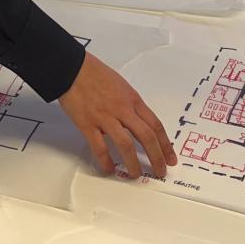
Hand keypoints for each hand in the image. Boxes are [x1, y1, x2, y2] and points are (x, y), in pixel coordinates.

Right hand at [59, 51, 176, 178]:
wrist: (73, 69)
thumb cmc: (96, 74)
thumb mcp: (122, 86)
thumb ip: (130, 105)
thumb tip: (136, 123)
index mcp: (133, 100)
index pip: (155, 125)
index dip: (165, 145)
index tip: (171, 158)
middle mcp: (123, 110)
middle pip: (146, 137)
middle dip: (156, 157)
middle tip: (160, 171)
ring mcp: (106, 118)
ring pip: (126, 145)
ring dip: (133, 163)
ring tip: (136, 175)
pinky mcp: (88, 124)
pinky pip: (100, 148)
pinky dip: (106, 161)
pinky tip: (109, 169)